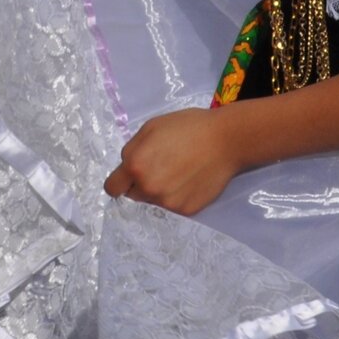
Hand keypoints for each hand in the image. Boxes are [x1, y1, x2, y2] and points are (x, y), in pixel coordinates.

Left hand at [104, 108, 242, 215]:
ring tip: (178, 173)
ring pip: (153, 202)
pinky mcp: (186, 211)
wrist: (225, 140)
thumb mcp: (151, 128)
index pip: (112, 187)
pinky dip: (177, 197)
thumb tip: (127, 170)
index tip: (129, 177)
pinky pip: (172, 207)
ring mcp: (168, 203)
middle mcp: (148, 189)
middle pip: (133, 196)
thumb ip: (132, 150)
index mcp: (135, 166)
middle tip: (160, 168)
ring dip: (159, 192)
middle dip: (140, 185)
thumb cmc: (187, 127)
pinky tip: (189, 181)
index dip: (119, 181)